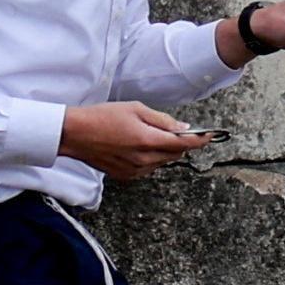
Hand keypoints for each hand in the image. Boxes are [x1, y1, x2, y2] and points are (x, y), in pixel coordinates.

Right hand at [61, 100, 210, 180]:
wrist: (75, 134)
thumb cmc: (102, 117)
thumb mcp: (135, 109)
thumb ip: (162, 120)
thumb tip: (183, 129)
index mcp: (147, 140)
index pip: (184, 144)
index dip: (200, 140)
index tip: (210, 136)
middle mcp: (144, 159)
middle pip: (175, 154)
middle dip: (180, 143)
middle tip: (178, 130)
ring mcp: (135, 170)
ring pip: (162, 162)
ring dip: (165, 151)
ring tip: (151, 135)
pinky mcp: (126, 175)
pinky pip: (148, 168)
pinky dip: (152, 158)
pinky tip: (139, 146)